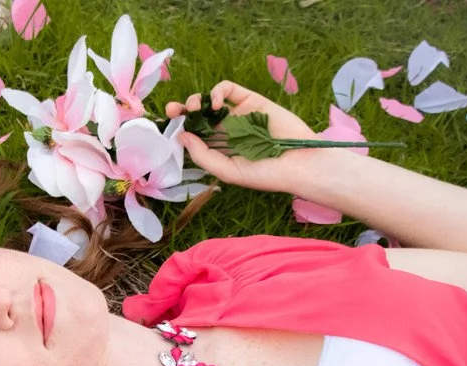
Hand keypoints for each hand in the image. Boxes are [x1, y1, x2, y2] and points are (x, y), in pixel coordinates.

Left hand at [166, 80, 324, 193]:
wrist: (299, 163)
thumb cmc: (265, 174)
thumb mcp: (228, 171)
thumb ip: (203, 155)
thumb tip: (181, 136)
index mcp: (218, 149)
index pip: (192, 135)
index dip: (178, 129)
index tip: (167, 126)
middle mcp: (225, 130)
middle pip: (196, 116)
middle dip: (181, 111)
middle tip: (172, 111)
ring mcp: (237, 114)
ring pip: (208, 100)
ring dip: (195, 100)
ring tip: (193, 108)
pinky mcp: (251, 100)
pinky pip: (228, 90)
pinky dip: (217, 92)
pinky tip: (215, 104)